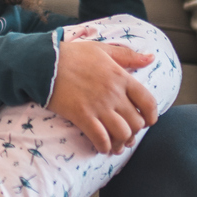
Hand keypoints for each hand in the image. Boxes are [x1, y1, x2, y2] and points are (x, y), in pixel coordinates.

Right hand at [46, 39, 158, 154]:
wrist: (44, 62)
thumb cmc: (72, 54)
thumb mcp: (103, 49)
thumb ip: (128, 56)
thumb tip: (151, 57)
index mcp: (121, 77)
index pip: (148, 102)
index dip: (152, 116)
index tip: (148, 122)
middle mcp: (113, 94)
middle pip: (136, 122)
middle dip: (134, 132)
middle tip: (127, 135)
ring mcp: (98, 106)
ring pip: (122, 133)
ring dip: (121, 143)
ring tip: (116, 145)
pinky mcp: (82, 116)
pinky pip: (101, 138)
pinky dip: (104, 146)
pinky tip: (102, 147)